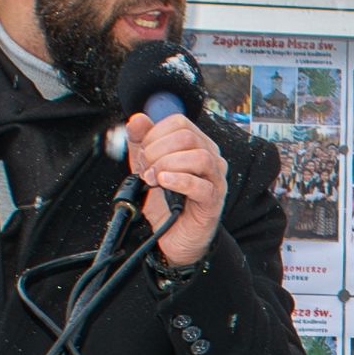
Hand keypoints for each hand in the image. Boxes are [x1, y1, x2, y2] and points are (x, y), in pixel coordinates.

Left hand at [123, 109, 227, 269]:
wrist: (171, 234)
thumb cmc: (165, 201)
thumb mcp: (146, 165)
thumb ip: (140, 141)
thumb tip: (137, 119)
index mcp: (196, 145)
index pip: (180, 123)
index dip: (155, 133)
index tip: (143, 151)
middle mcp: (211, 158)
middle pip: (188, 137)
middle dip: (158, 150)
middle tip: (146, 168)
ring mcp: (215, 180)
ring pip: (199, 157)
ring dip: (168, 165)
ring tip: (154, 179)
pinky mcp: (213, 201)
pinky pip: (201, 185)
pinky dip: (179, 181)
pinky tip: (164, 182)